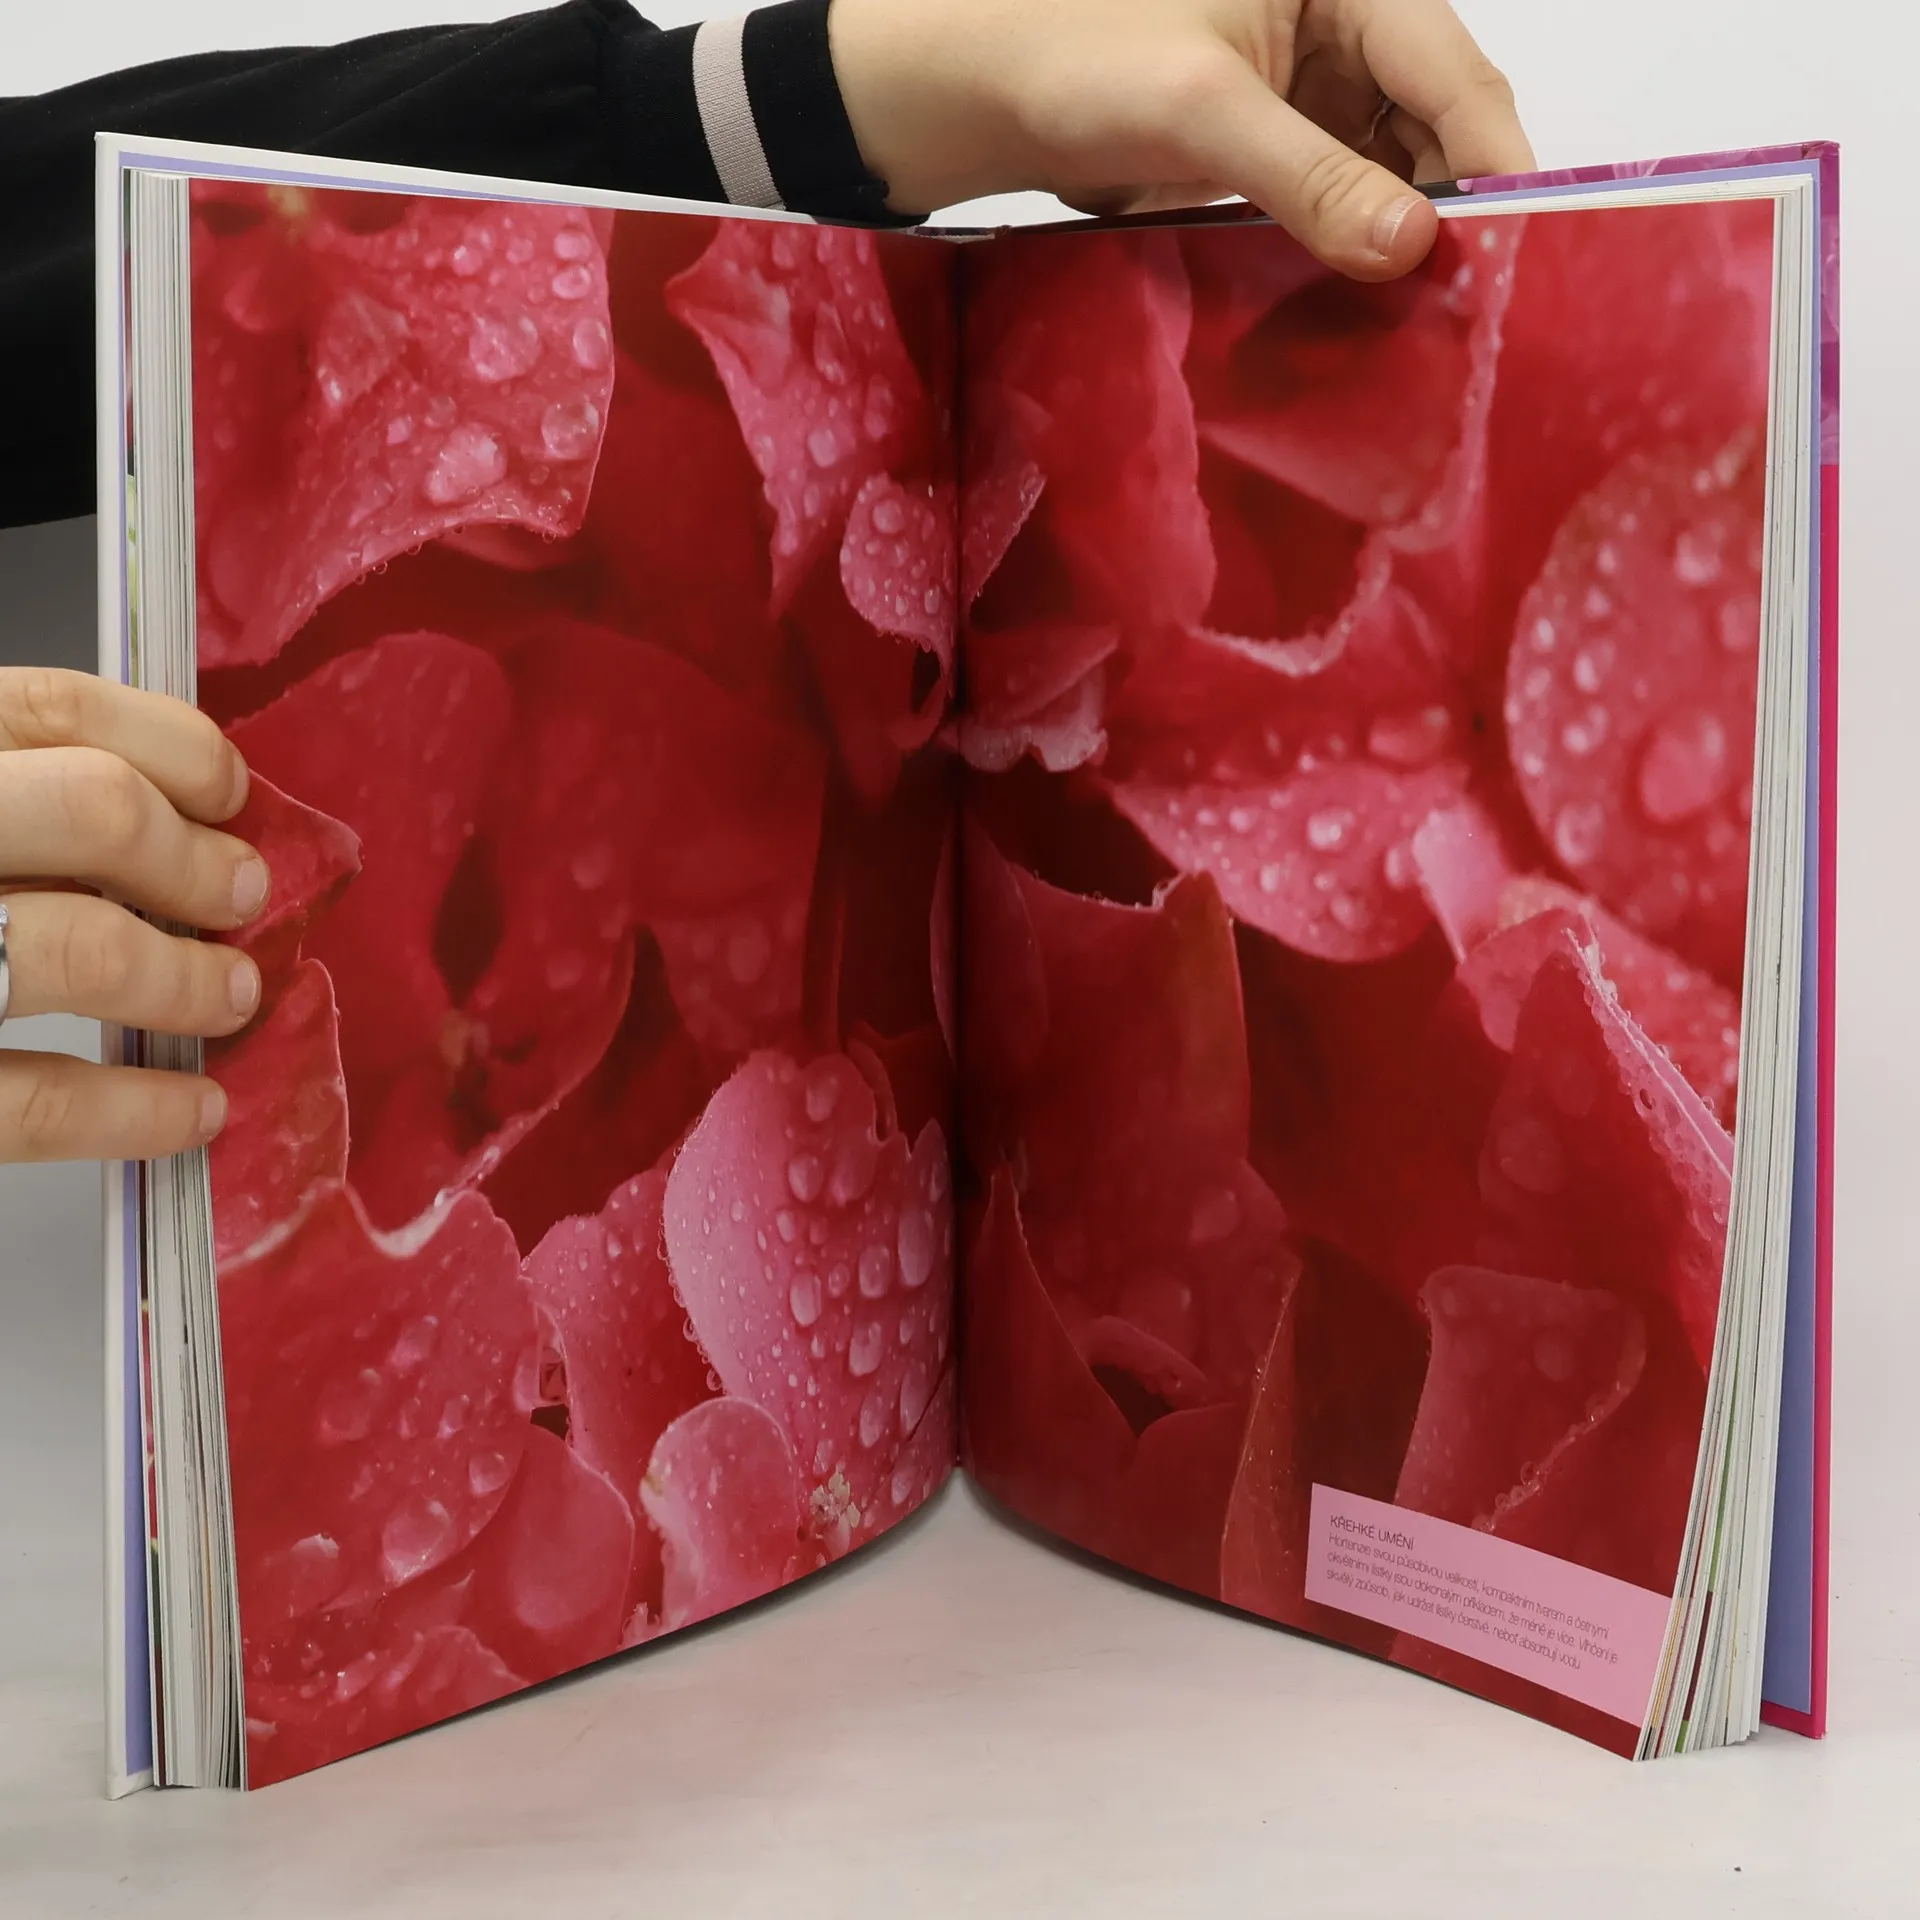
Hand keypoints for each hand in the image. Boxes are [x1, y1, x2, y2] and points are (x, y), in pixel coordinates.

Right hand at [0, 669, 268, 1162]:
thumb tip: (152, 810)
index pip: (53, 711)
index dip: (172, 751)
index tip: (224, 794)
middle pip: (94, 813)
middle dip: (197, 863)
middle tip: (239, 897)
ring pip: (81, 947)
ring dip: (189, 977)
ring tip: (229, 994)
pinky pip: (27, 1098)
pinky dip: (134, 1109)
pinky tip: (190, 1108)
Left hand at [829, 0, 1533, 278]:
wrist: (984, 96)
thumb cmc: (1077, 59)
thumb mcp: (1198, 108)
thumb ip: (1305, 174)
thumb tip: (1408, 245)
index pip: (1451, 67)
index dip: (1492, 155)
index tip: (1528, 243)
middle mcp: (1341, 35)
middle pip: (1436, 128)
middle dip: (1456, 210)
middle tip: (1480, 308)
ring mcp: (1311, 100)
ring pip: (1392, 177)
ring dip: (1406, 246)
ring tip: (1431, 326)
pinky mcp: (1275, 159)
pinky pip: (1339, 209)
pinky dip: (1354, 259)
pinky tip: (1366, 316)